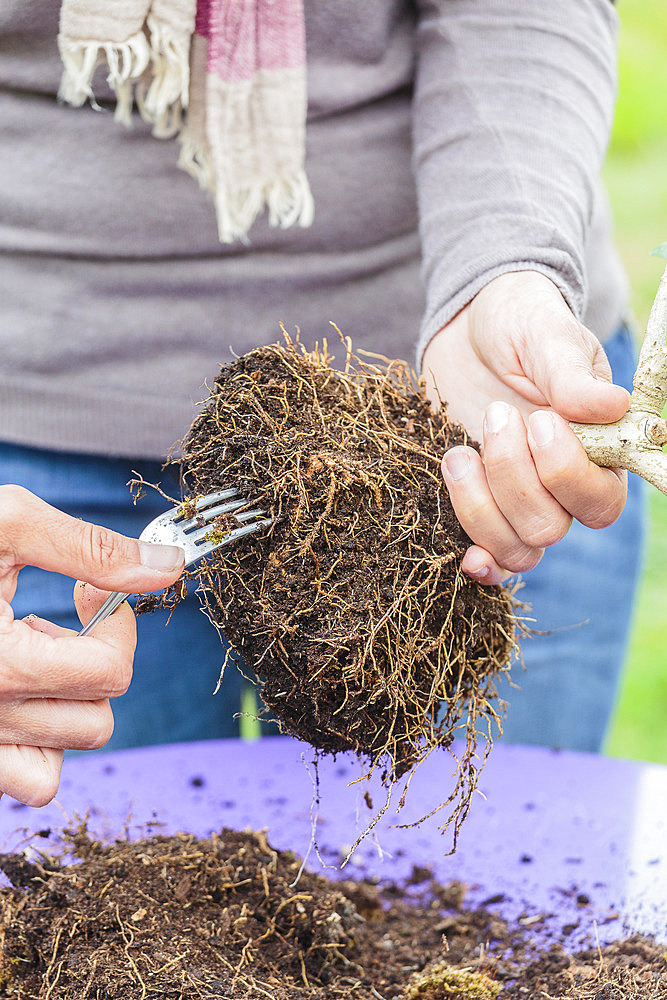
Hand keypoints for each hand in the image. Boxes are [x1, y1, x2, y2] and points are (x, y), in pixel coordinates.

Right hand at [0, 486, 184, 806]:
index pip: (110, 672)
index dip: (117, 624)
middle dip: (95, 662)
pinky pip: (25, 780)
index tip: (91, 592)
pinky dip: (35, 742)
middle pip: (96, 719)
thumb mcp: (6, 524)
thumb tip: (168, 564)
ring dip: (65, 704)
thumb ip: (90, 549)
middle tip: (58, 619)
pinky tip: (14, 686)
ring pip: (62, 757)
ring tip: (29, 652)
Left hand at [421, 271, 629, 583]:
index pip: (600, 500)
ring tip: (458, 453)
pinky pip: (489, 559)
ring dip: (479, 506)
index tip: (538, 418)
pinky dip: (478, 564)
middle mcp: (562, 488)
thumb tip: (612, 407)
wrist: (470, 329)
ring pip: (516, 548)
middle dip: (513, 477)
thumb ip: (570, 372)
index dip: (565, 472)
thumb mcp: (544, 333)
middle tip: (495, 416)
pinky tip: (464, 554)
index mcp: (598, 451)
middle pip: (549, 527)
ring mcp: (518, 502)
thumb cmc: (520, 325)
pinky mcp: (480, 506)